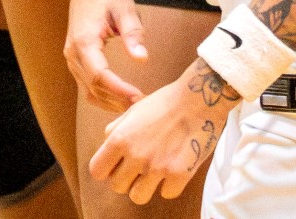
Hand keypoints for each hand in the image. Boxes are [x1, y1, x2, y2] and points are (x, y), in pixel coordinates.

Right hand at [64, 0, 150, 112]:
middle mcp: (73, 53)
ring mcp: (71, 58)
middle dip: (118, 100)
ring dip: (111, 102)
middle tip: (143, 105)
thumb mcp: (125, 8)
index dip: (119, 90)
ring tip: (135, 104)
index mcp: (83, 40)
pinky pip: (87, 86)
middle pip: (94, 87)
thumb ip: (133, 33)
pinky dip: (103, 96)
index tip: (140, 97)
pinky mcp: (75, 61)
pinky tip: (121, 98)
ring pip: (89, 91)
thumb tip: (142, 59)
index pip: (99, 75)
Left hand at [89, 64, 236, 205]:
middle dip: (126, 178)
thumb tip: (107, 148)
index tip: (117, 164)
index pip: (97, 171)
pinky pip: (166, 193)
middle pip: (117, 187)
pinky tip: (174, 168)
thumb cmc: (165, 102)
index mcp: (120, 139)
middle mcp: (136, 155)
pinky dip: (170, 184)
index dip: (107, 169)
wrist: (198, 98)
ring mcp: (158, 167)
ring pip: (138, 197)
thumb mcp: (132, 110)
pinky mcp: (179, 175)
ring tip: (155, 171)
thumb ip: (116, 130)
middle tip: (140, 166)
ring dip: (145, 186)